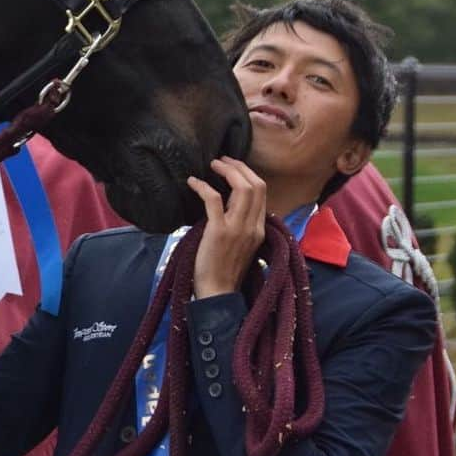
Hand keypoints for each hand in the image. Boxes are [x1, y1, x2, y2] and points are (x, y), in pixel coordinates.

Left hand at [186, 158, 266, 297]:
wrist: (218, 294)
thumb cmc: (225, 271)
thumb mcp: (243, 246)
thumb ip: (243, 226)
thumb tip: (231, 206)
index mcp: (259, 229)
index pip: (262, 193)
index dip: (248, 175)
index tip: (234, 168)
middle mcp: (253, 227)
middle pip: (256, 185)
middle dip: (240, 167)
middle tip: (223, 161)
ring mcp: (237, 228)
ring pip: (242, 188)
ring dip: (226, 171)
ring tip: (213, 165)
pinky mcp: (218, 232)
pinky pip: (214, 199)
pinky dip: (203, 186)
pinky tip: (193, 182)